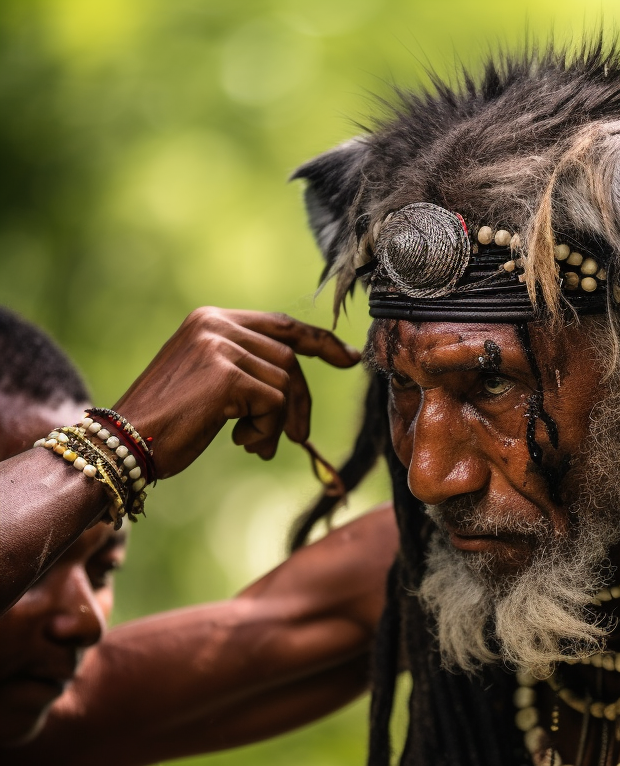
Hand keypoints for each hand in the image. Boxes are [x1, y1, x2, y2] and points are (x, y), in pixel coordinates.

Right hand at [113, 308, 360, 477]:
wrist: (125, 442)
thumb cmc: (167, 423)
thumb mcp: (208, 384)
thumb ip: (246, 371)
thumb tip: (292, 387)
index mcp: (211, 320)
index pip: (281, 325)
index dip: (320, 342)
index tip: (349, 358)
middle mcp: (216, 325)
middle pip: (290, 359)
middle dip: (300, 402)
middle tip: (298, 437)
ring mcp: (221, 347)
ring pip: (285, 385)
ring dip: (277, 424)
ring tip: (252, 445)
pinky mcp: (228, 376)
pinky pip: (275, 404)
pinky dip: (267, 431)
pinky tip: (241, 443)